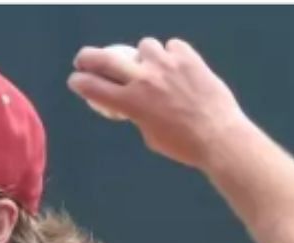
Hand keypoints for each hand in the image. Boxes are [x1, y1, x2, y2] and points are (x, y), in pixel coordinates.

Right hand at [68, 38, 251, 169]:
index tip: (75, 79)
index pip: (93, 87)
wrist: (218, 136)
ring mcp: (166, 65)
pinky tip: (179, 67)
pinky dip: (173, 55)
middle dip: (89, 58)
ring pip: (145, 46)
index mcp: (131, 103)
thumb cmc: (182, 145)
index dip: (79, 82)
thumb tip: (136, 103)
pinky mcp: (189, 58)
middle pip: (106, 59)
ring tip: (155, 67)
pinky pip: (173, 46)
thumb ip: (138, 114)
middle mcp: (144, 79)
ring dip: (145, 56)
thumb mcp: (149, 135)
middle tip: (85, 59)